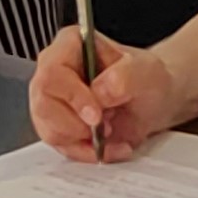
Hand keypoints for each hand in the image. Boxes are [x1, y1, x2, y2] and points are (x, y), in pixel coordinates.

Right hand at [29, 26, 180, 163]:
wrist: (153, 100)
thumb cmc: (146, 78)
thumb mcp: (146, 71)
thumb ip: (124, 76)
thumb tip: (99, 91)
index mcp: (70, 45)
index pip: (53, 72)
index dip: (71, 97)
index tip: (96, 116)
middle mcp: (54, 72)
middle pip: (44, 105)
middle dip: (76, 126)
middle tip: (106, 129)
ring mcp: (52, 101)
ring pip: (50, 130)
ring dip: (84, 142)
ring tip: (112, 133)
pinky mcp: (58, 127)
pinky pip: (62, 148)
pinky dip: (88, 153)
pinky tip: (110, 147)